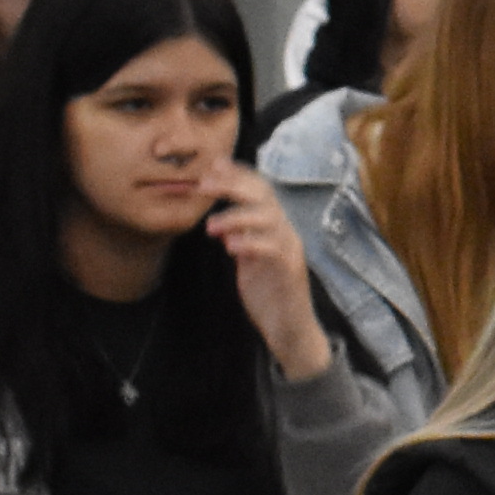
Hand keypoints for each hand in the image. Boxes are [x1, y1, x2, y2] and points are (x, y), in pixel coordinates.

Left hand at [200, 164, 333, 380]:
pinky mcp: (289, 270)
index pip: (260, 190)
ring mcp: (290, 250)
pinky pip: (272, 248)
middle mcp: (285, 232)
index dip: (238, 174)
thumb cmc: (269, 294)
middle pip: (264, 196)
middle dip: (233, 185)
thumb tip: (219, 224)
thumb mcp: (250, 261)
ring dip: (236, 218)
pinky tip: (230, 247)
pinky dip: (250, 243)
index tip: (213, 165)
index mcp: (275, 227)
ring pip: (268, 218)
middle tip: (204, 185)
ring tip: (211, 226)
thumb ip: (240, 240)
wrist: (290, 329)